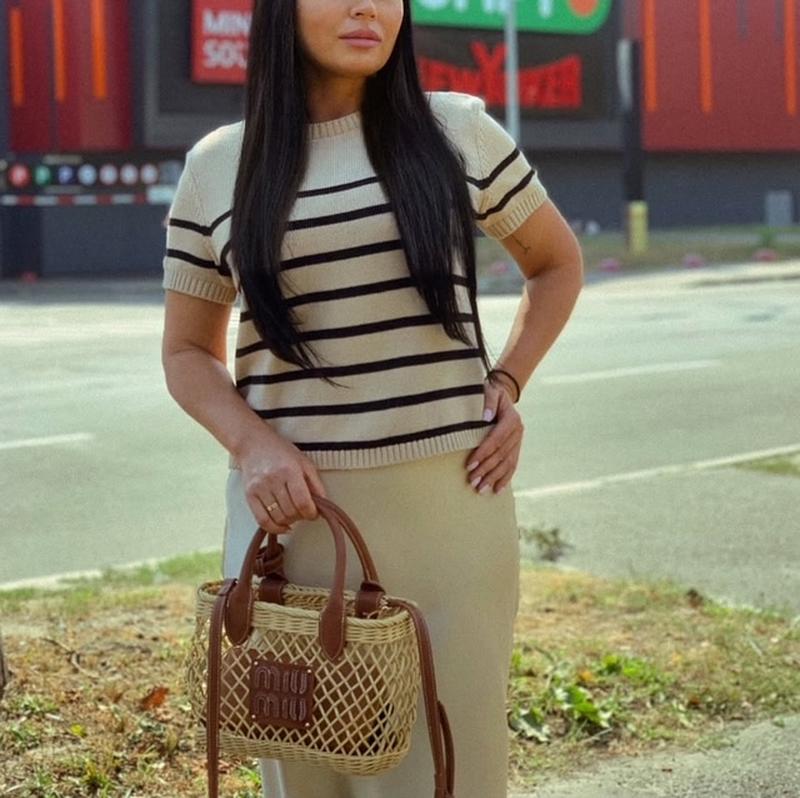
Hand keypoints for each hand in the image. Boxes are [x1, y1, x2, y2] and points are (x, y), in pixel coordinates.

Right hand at [236, 429, 328, 533]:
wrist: (253, 444)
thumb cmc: (281, 452)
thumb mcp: (304, 463)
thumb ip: (316, 484)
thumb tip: (324, 505)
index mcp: (290, 470)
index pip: (303, 502)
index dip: (311, 513)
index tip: (314, 513)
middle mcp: (273, 479)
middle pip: (291, 512)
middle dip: (301, 516)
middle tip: (303, 511)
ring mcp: (259, 488)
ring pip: (278, 518)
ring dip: (289, 521)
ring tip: (293, 514)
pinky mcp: (249, 495)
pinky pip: (262, 520)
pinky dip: (274, 528)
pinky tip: (282, 525)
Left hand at [464, 378, 523, 494]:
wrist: (503, 393)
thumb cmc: (491, 392)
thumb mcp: (489, 391)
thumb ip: (488, 401)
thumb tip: (486, 416)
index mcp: (512, 419)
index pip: (495, 439)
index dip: (483, 453)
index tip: (469, 464)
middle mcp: (518, 431)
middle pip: (501, 455)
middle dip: (486, 469)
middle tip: (472, 481)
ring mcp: (519, 440)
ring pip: (507, 463)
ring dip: (494, 477)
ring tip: (480, 489)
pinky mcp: (516, 447)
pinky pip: (513, 465)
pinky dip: (505, 478)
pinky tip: (497, 489)